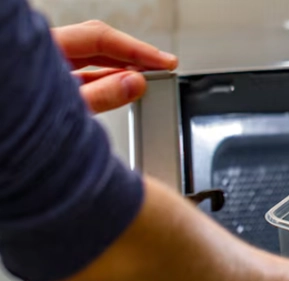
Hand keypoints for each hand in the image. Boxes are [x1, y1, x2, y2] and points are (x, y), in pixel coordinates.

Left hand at [51, 20, 177, 112]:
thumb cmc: (13, 126)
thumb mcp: (62, 110)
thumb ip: (100, 96)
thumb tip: (135, 83)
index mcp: (44, 48)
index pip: (99, 36)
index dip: (136, 49)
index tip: (164, 61)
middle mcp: (45, 51)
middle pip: (97, 42)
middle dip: (133, 54)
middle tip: (163, 66)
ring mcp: (45, 66)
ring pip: (90, 57)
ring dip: (122, 66)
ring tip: (148, 76)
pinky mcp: (48, 82)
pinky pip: (82, 73)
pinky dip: (107, 78)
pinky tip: (124, 85)